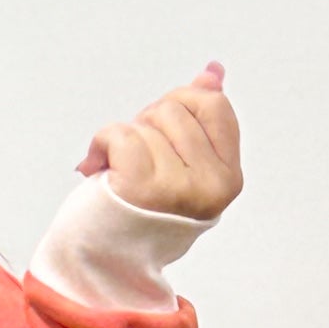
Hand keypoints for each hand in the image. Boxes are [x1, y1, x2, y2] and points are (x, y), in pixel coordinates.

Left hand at [78, 60, 239, 223]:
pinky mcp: (143, 188)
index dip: (180, 103)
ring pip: (146, 122)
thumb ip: (200, 116)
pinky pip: (121, 135)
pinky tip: (100, 166)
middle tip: (139, 160)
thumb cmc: (141, 208)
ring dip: (124, 138)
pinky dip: (102, 144)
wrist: (105, 256)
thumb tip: (213, 72)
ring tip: (122, 170)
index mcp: (228, 177)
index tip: (163, 131)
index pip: (214, 104)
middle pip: (175, 108)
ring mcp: (180, 188)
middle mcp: (211, 185)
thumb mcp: (182, 163)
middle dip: (148, 123)